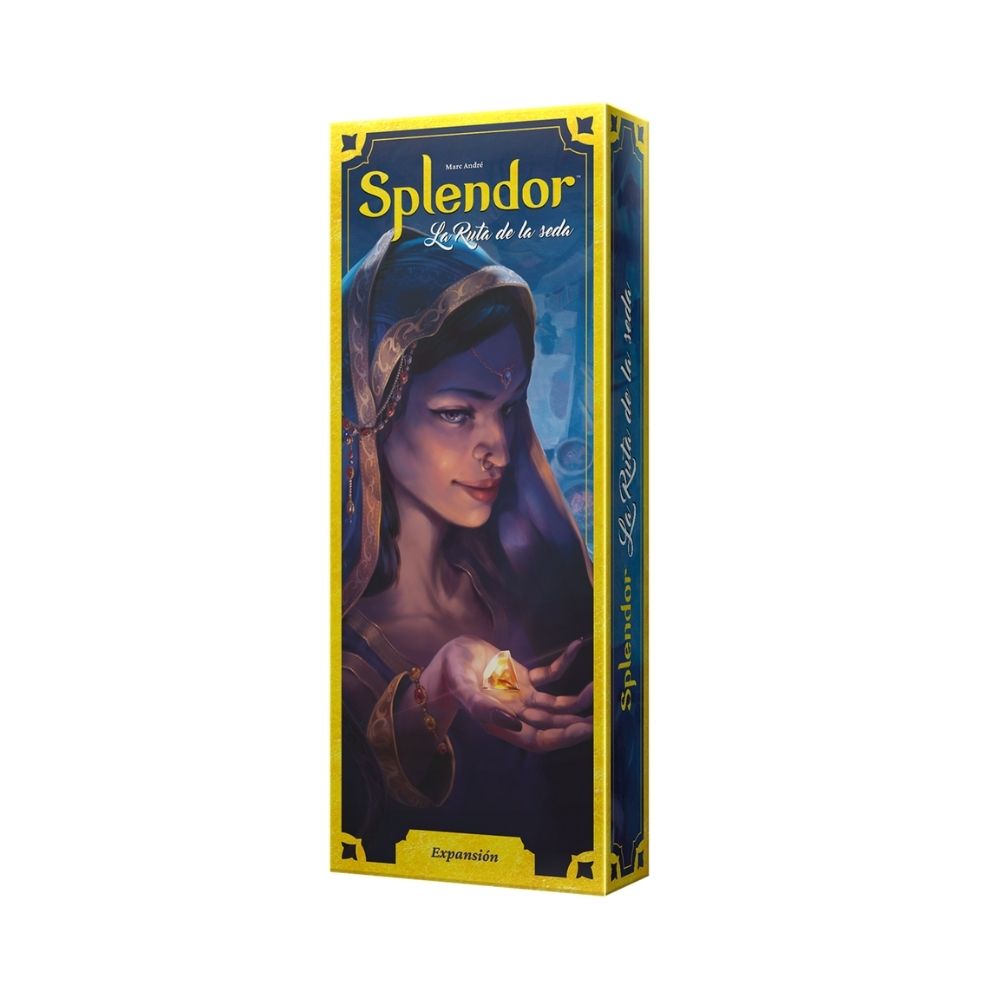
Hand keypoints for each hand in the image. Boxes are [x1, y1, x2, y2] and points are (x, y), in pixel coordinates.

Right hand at [435, 636, 592, 751]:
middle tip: (603, 715)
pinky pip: (549, 673)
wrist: (450, 658)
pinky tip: (576, 646)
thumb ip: (482, 706)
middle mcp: (517, 714)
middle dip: (577, 722)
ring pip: (555, 704)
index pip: (539, 740)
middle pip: (553, 724)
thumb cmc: (452, 673)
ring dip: (576, 700)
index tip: (584, 729)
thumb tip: (513, 723)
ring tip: (597, 689)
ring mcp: (523, 696)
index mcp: (503, 723)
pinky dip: (564, 662)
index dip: (562, 737)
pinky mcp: (525, 678)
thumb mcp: (462, 687)